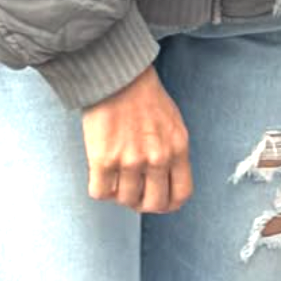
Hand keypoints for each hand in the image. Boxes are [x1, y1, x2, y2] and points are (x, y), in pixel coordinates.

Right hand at [81, 64, 192, 213]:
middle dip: (142, 202)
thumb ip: (172, 153)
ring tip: (116, 174)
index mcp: (178, 148)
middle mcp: (157, 158)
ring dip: (119, 193)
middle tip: (133, 190)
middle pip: (153, 204)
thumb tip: (164, 183)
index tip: (156, 198)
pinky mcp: (104, 160)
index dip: (167, 203)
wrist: (119, 76)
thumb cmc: (145, 97)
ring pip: (125, 201)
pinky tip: (101, 172)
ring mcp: (130, 161)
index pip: (181, 195)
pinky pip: (101, 193)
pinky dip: (100, 187)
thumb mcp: (172, 124)